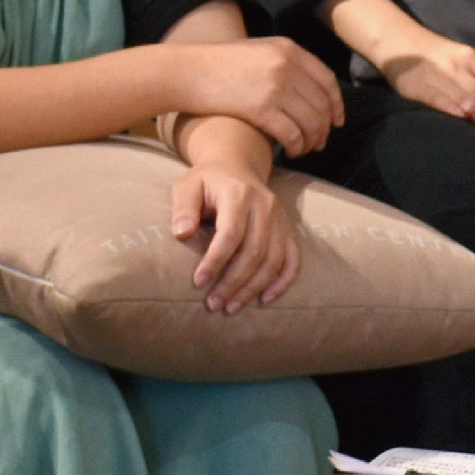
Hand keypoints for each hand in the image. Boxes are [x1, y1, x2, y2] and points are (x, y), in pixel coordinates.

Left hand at [171, 163, 299, 308]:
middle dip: (233, 282)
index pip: (231, 233)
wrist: (237, 167)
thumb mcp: (188, 185)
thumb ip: (183, 207)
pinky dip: (282, 282)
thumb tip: (181, 233)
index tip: (198, 282)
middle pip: (254, 252)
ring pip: (273, 260)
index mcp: (239, 194)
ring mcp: (280, 219)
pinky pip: (293, 260)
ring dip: (252, 288)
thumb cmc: (207, 182)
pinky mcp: (288, 230)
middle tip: (213, 304)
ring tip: (231, 307)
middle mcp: (265, 207)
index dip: (215, 260)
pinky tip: (265, 299)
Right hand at [172, 37, 342, 156]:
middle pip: (322, 104)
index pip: (327, 80)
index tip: (337, 120)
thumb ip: (284, 62)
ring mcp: (275, 86)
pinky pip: (292, 134)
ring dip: (313, 140)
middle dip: (325, 128)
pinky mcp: (260, 108)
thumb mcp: (258, 50)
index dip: (337, 104)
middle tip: (320, 142)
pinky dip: (297, 146)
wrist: (187, 71)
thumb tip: (308, 88)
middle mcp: (286, 65)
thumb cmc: (218, 64)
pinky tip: (292, 152)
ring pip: (311, 122)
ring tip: (306, 149)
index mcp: (288, 49)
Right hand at [377, 34, 474, 116]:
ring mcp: (440, 76)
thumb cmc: (436, 55)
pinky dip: (454, 109)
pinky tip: (464, 118)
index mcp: (471, 58)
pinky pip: (441, 100)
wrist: (399, 41)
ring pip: (465, 98)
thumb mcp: (462, 59)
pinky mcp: (421, 88)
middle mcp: (458, 66)